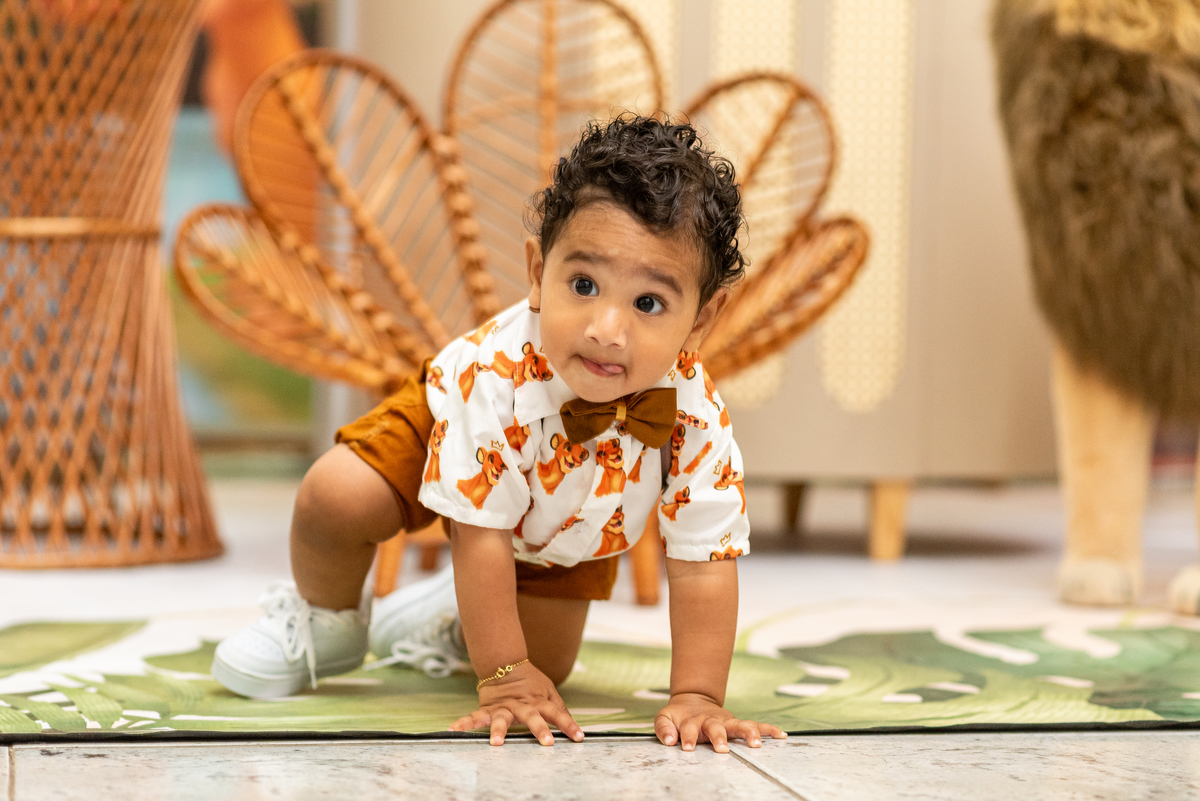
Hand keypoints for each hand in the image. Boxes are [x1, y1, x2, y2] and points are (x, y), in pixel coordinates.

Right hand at [448, 661, 584, 746]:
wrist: (505, 663)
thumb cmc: (529, 681)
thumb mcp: (548, 691)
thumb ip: (558, 708)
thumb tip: (572, 725)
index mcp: (539, 701)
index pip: (557, 713)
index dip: (569, 724)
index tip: (578, 737)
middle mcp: (522, 705)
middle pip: (532, 716)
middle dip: (540, 729)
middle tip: (547, 742)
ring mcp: (504, 707)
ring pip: (502, 719)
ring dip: (499, 731)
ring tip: (496, 743)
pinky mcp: (488, 708)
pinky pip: (474, 717)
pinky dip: (464, 723)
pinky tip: (454, 729)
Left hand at [654, 693, 786, 752]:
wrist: (693, 700)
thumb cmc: (679, 715)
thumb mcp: (665, 718)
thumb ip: (664, 728)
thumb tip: (669, 741)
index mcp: (692, 721)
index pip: (688, 729)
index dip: (686, 737)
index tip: (685, 747)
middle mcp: (711, 721)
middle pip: (716, 727)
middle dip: (719, 738)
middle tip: (722, 749)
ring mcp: (726, 721)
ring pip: (739, 725)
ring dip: (748, 733)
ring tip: (756, 744)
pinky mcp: (737, 723)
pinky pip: (755, 725)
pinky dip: (768, 729)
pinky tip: (780, 735)